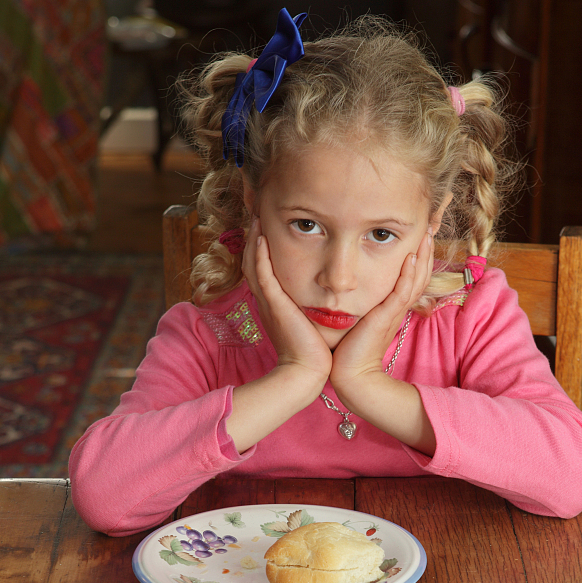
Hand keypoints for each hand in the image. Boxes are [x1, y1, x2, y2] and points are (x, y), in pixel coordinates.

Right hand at [242, 216, 331, 385]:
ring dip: (253, 238)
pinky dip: (259, 256)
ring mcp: (269, 302)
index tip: (269, 223)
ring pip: (254, 264)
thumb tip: (328, 291)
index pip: (264, 267)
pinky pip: (262, 275)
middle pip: (253, 260)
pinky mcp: (275, 306)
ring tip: (256, 215)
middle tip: (256, 210)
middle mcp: (268, 300)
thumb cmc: (316, 350)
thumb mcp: (313, 321)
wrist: (310, 372)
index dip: (263, 245)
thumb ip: (314, 304)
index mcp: (276, 302)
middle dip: (254, 235)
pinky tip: (261, 238)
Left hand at [329, 227, 433, 397]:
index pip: (411, 279)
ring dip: (422, 257)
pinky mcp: (385, 319)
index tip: (418, 236)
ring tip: (426, 235)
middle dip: (425, 252)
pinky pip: (401, 294)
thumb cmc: (347, 350)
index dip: (418, 258)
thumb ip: (359, 305)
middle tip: (430, 228)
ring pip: (415, 281)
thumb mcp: (357, 321)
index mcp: (391, 309)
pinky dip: (407, 275)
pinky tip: (411, 257)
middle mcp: (396, 310)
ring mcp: (393, 314)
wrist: (349, 375)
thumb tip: (349, 289)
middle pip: (420, 276)